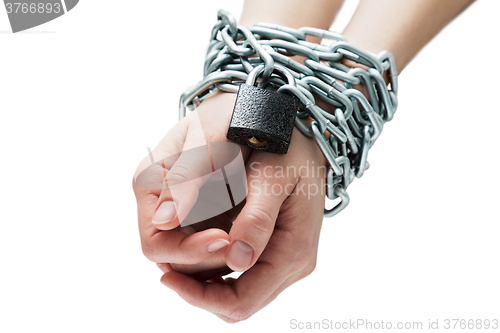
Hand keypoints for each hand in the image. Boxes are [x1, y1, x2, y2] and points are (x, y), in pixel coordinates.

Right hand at [133, 92, 250, 271]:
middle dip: (206, 258)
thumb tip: (163, 220)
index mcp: (149, 182)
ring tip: (249, 237)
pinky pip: (208, 244)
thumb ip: (186, 180)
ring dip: (218, 257)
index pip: (156, 243)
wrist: (250, 106)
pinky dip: (228, 246)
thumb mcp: (209, 142)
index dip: (188, 252)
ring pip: (190, 256)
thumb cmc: (228, 116)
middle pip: (172, 255)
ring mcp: (180, 209)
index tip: (225, 242)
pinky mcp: (202, 213)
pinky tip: (249, 234)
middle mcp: (159, 200)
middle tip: (243, 244)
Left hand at [157, 103, 326, 321]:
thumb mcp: (272, 176)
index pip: (241, 301)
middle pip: (236, 303)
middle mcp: (291, 263)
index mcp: (293, 250)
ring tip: (177, 247)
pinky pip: (239, 273)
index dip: (199, 296)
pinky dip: (212, 265)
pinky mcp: (274, 248)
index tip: (167, 275)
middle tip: (166, 264)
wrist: (305, 135)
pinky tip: (195, 240)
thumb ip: (255, 219)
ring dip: (202, 277)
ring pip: (235, 290)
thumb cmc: (290, 148)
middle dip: (197, 288)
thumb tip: (235, 261)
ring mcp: (284, 257)